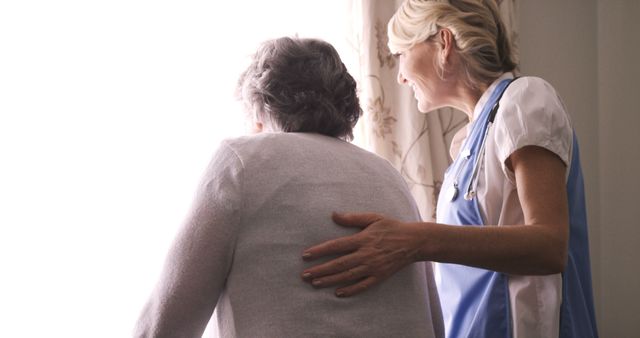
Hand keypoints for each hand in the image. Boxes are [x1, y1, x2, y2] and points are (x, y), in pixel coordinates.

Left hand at [301, 212, 423, 296]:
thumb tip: (333, 214)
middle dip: (320, 270)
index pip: (336, 246)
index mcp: (362, 239)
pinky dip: (350, 290)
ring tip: (315, 283)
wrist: (414, 242)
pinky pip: (363, 285)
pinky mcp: (380, 276)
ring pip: (347, 276)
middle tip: (304, 275)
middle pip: (338, 264)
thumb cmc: (392, 227)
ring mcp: (372, 267)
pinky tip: (338, 293)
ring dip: (330, 280)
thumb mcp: (373, 218)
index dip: (319, 251)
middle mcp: (365, 254)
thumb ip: (352, 218)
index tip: (305, 255)